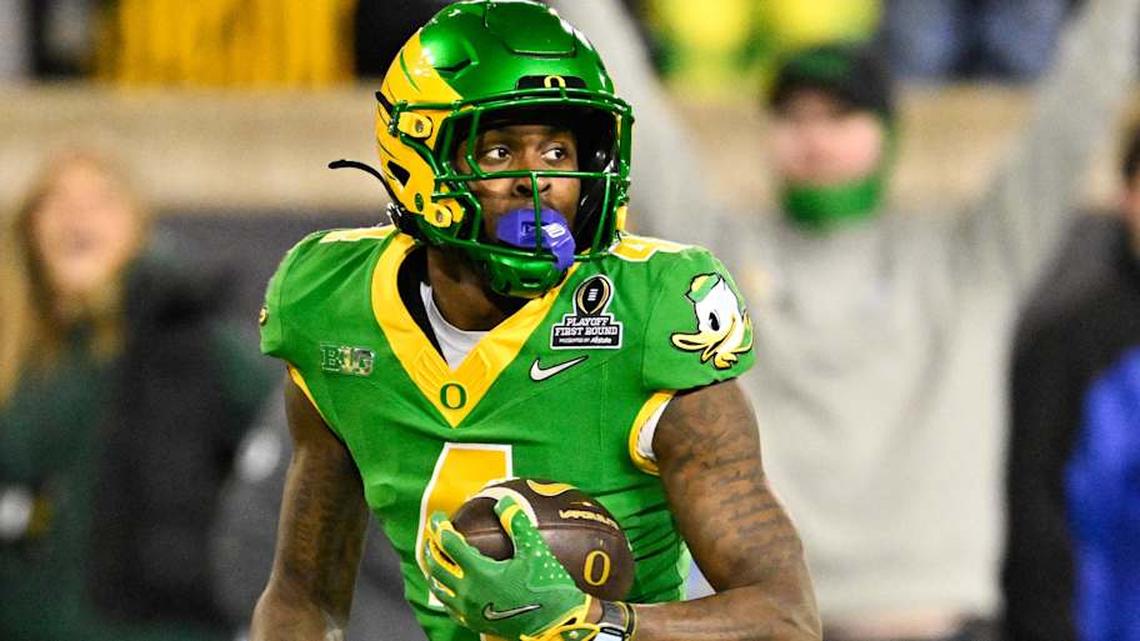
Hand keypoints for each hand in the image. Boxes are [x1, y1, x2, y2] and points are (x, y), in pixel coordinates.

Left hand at [423, 495, 596, 640]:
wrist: (555, 625)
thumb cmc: (547, 589)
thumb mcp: (535, 552)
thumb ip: (517, 524)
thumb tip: (504, 501)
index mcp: (479, 572)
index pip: (448, 544)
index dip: (440, 527)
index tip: (439, 516)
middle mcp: (468, 592)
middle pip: (436, 565)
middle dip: (432, 547)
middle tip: (434, 535)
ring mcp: (468, 610)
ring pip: (438, 588)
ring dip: (434, 570)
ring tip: (435, 558)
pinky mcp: (474, 623)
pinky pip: (449, 606)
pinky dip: (443, 591)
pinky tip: (449, 587)